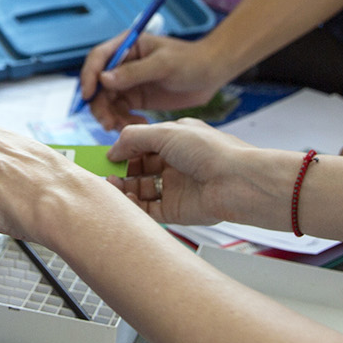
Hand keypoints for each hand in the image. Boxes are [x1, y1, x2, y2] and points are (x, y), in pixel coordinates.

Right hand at [80, 33, 230, 130]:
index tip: (87, 95)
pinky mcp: (137, 99)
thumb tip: (103, 79)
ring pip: (108, 102)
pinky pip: (121, 112)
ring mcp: (129, 83)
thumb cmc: (191, 61)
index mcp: (127, 46)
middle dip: (99, 105)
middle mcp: (123, 64)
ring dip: (111, 116)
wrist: (212, 74)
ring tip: (123, 129)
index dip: (88, 76)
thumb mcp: (163, 65)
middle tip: (107, 123)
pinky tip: (139, 126)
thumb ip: (134, 72)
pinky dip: (124, 122)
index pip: (98, 58)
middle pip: (98, 85)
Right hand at [104, 119, 264, 227]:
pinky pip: (148, 209)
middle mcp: (174, 163)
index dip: (123, 149)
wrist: (238, 181)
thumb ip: (134, 138)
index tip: (105, 155)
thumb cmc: (212, 152)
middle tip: (105, 173)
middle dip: (120, 170)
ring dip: (123, 188)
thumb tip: (112, 149)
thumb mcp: (166, 132)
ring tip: (112, 186)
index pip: (141, 144)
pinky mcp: (176, 210)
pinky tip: (125, 198)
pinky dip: (134, 206)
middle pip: (138, 168)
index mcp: (175, 140)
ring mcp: (174, 187)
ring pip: (140, 189)